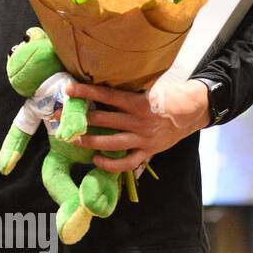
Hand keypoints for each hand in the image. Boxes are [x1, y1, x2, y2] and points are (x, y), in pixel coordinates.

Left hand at [63, 79, 210, 174]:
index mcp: (139, 102)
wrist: (193, 112)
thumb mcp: (148, 89)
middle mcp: (140, 121)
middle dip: (80, 119)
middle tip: (60, 117)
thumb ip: (127, 92)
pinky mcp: (149, 152)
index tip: (69, 89)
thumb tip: (99, 88)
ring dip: (90, 141)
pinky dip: (111, 164)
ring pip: (112, 143)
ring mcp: (144, 139)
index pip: (107, 96)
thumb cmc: (166, 97)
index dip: (87, 92)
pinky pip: (127, 162)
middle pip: (104, 120)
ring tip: (73, 139)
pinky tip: (96, 160)